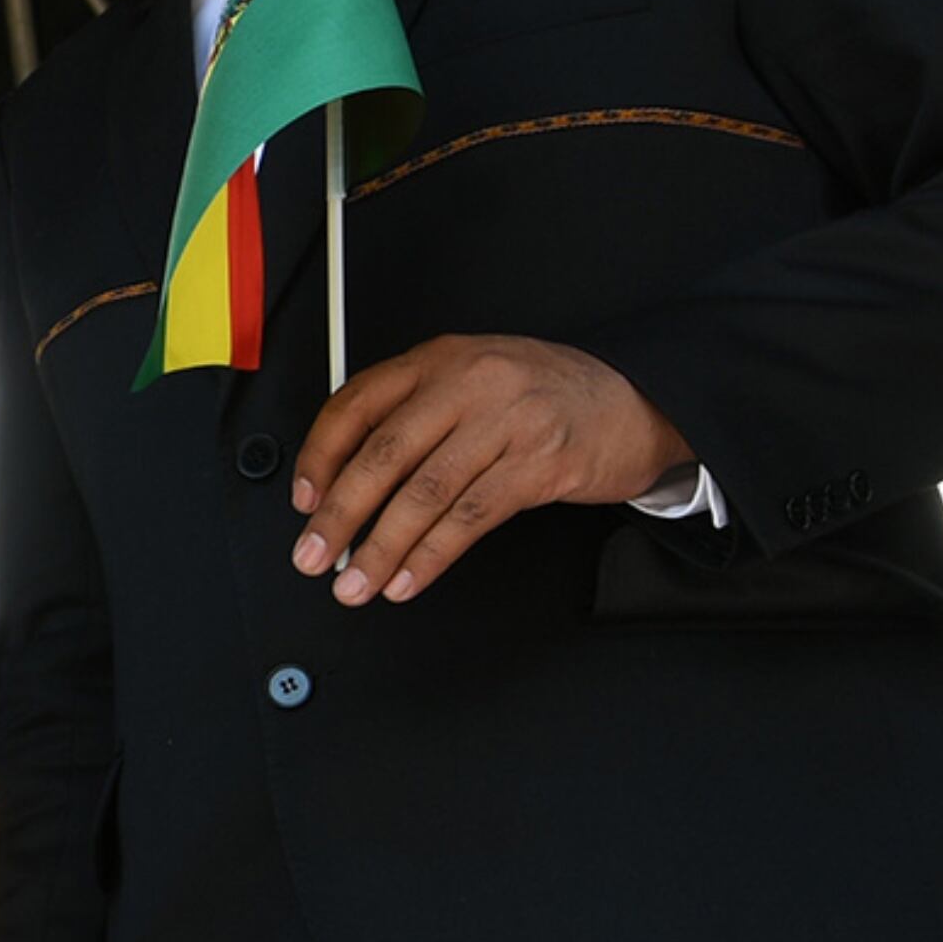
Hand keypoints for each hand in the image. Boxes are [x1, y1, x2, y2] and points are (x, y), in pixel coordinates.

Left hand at [292, 334, 691, 606]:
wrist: (639, 398)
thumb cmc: (547, 395)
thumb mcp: (474, 381)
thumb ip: (416, 414)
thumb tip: (346, 482)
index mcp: (439, 359)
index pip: (357, 405)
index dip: (320, 457)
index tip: (303, 499)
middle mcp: (468, 383)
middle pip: (383, 455)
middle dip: (340, 514)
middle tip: (313, 554)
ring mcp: (506, 422)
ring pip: (424, 493)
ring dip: (382, 548)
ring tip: (357, 583)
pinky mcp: (540, 465)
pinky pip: (470, 518)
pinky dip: (432, 556)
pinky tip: (409, 579)